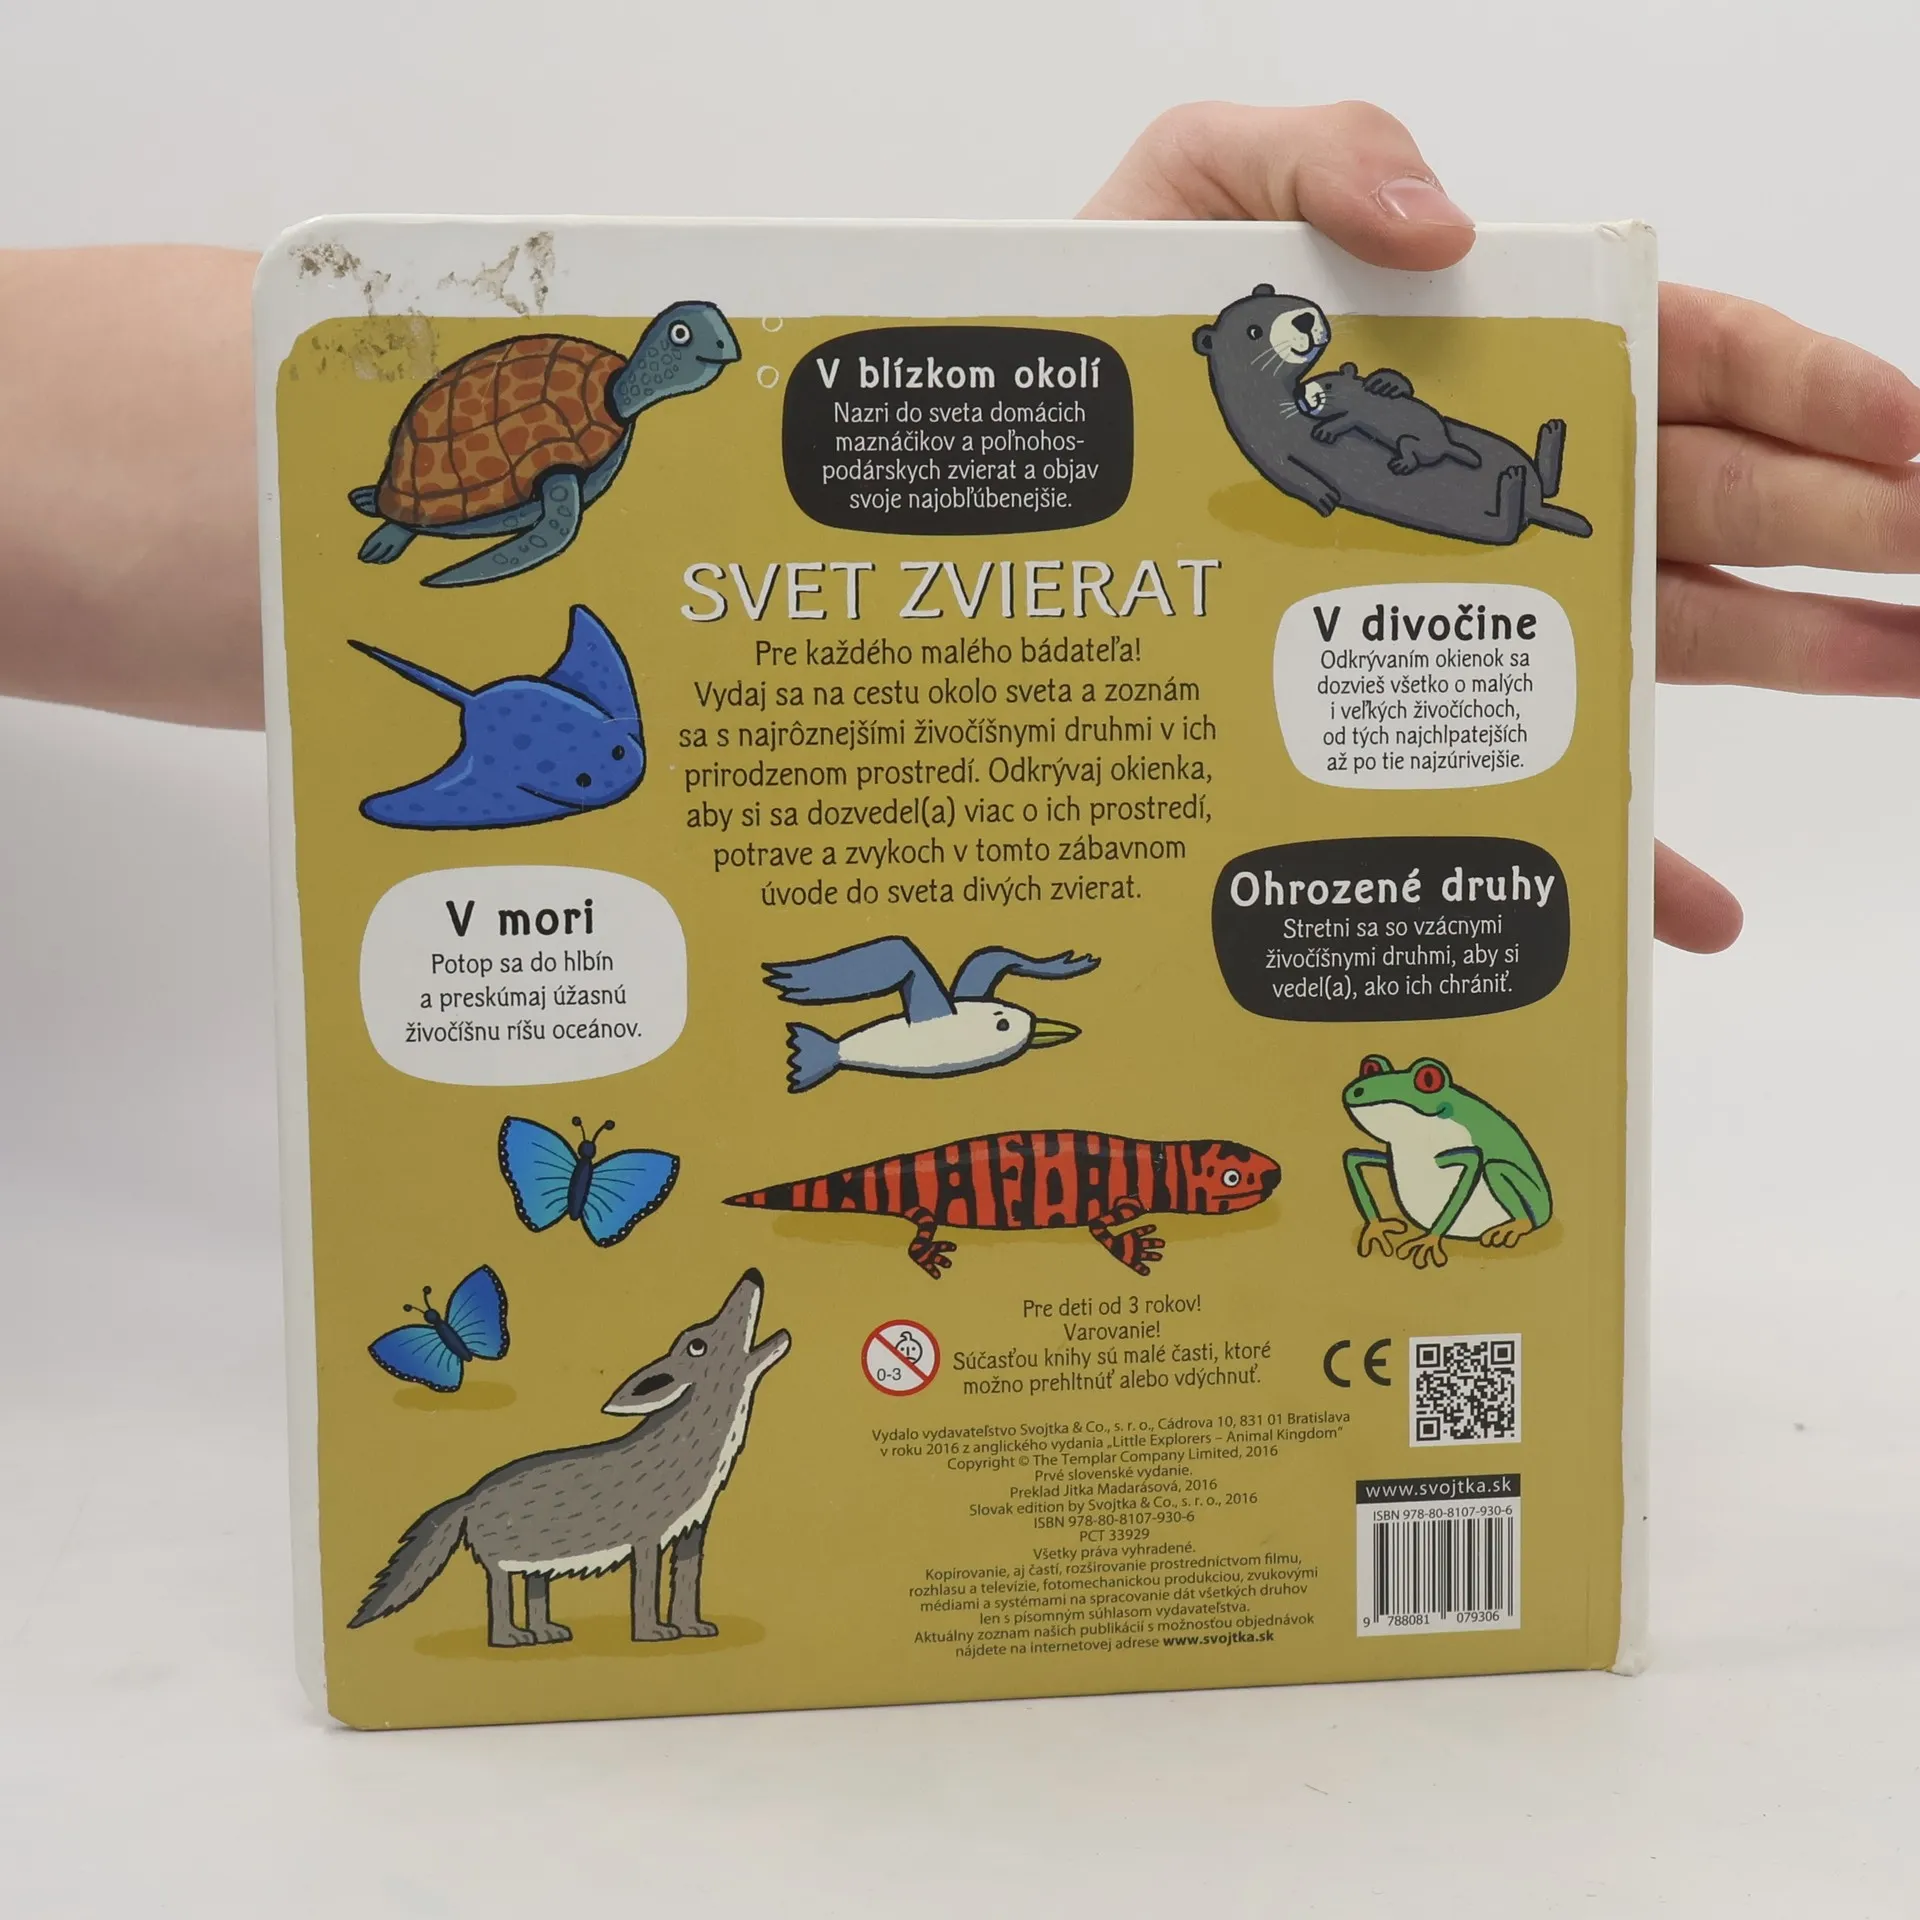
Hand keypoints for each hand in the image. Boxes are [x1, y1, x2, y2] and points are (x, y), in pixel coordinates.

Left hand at [1084, 102, 1919, 952]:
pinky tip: (1687, 912)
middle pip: (1715, 497)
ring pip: (1666, 628)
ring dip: (1802, 652)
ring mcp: (1470, 601)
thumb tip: (1450, 222)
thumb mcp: (1197, 189)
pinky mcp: (1408, 707)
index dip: (1815, 394)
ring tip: (1917, 666)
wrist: (1013, 469)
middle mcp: (1502, 484)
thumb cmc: (1110, 328)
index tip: (1914, 440)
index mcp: (1486, 351)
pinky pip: (1534, 782)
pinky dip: (1615, 847)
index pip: (1687, 363)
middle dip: (1853, 524)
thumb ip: (1320, 159)